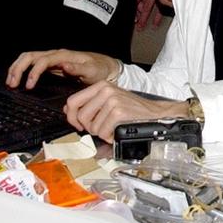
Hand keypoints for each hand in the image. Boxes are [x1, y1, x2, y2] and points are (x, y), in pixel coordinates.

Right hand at [6, 49, 119, 89]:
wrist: (106, 68)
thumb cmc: (100, 69)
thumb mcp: (92, 70)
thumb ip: (78, 68)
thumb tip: (64, 66)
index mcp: (64, 56)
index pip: (42, 61)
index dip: (33, 72)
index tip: (28, 86)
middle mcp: (56, 55)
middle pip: (31, 56)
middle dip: (18, 68)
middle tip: (11, 83)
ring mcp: (53, 60)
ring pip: (29, 58)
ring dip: (18, 67)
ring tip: (10, 81)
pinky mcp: (52, 66)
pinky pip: (34, 64)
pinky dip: (23, 70)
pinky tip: (19, 79)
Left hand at [64, 82, 191, 141]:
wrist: (154, 113)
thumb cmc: (131, 109)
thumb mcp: (109, 100)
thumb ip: (89, 104)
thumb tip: (68, 110)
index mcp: (101, 85)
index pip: (72, 101)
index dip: (71, 117)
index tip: (78, 124)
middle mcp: (105, 90)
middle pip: (81, 116)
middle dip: (89, 127)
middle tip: (101, 127)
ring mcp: (112, 100)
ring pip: (92, 126)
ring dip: (102, 133)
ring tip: (112, 128)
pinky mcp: (118, 112)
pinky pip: (103, 132)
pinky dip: (110, 136)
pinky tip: (118, 131)